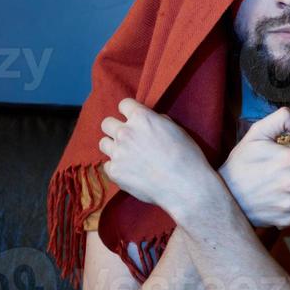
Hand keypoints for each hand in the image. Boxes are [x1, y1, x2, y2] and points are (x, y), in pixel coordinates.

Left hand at [97, 98, 211, 210]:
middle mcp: (125, 132)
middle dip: (116, 128)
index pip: (124, 104)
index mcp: (142, 118)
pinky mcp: (114, 172)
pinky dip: (117, 167)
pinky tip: (130, 171)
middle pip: (106, 123)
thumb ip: (157, 122)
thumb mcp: (176, 130)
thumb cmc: (187, 156)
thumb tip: (149, 123)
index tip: (133, 119)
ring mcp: (117, 153)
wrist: (185, 185)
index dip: (129, 111)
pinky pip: (107, 165)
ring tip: (127, 155)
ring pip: (103, 143)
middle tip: (128, 138)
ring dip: (113, 147)